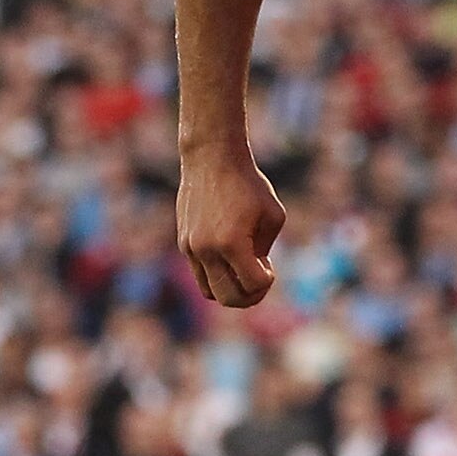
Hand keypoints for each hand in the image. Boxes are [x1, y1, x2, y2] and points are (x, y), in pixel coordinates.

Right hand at [177, 143, 286, 308]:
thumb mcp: (272, 215)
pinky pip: (200, 274)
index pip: (252, 285)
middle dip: (249, 297)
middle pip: (228, 298)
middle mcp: (206, 250)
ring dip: (230, 289)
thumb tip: (255, 272)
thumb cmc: (248, 183)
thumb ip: (265, 250)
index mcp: (231, 243)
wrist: (211, 157)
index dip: (267, 282)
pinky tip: (229, 256)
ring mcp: (191, 248)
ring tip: (244, 271)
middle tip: (260, 281)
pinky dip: (216, 275)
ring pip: (210, 292)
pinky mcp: (183, 242)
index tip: (269, 266)